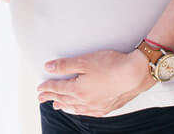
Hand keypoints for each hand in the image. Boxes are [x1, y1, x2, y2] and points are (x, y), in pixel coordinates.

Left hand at [37, 49, 155, 116]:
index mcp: (77, 90)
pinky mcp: (107, 107)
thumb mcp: (84, 61)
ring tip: (57, 105)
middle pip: (64, 99)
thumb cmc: (111, 65)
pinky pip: (88, 112)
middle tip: (41, 99)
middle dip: (51, 97)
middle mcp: (85, 101)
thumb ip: (64, 65)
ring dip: (64, 105)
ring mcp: (97, 106)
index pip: (57, 88)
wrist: (135, 74)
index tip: (39, 89)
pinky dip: (79, 111)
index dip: (46, 88)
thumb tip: (48, 67)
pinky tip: (80, 109)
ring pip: (75, 108)